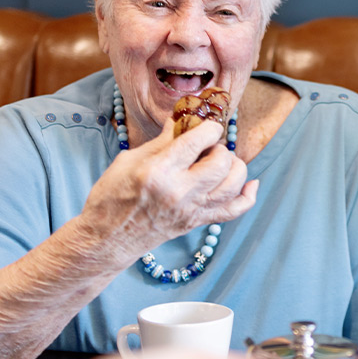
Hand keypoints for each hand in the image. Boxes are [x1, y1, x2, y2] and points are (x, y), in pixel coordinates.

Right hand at [79, 117, 259, 265]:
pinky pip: (234, 211)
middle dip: (219, 147)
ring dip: (234, 166)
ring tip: (220, 161)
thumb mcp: (129, 160)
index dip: (207, 128)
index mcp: (159, 171)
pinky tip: (251, 183)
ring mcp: (191, 210)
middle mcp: (179, 192)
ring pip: (233, 185)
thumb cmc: (111, 196)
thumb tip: (183, 119)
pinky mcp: (196, 223)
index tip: (205, 125)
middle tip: (207, 147)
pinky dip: (248, 196)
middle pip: (221, 163)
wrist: (106, 239)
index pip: (197, 141)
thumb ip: (161, 141)